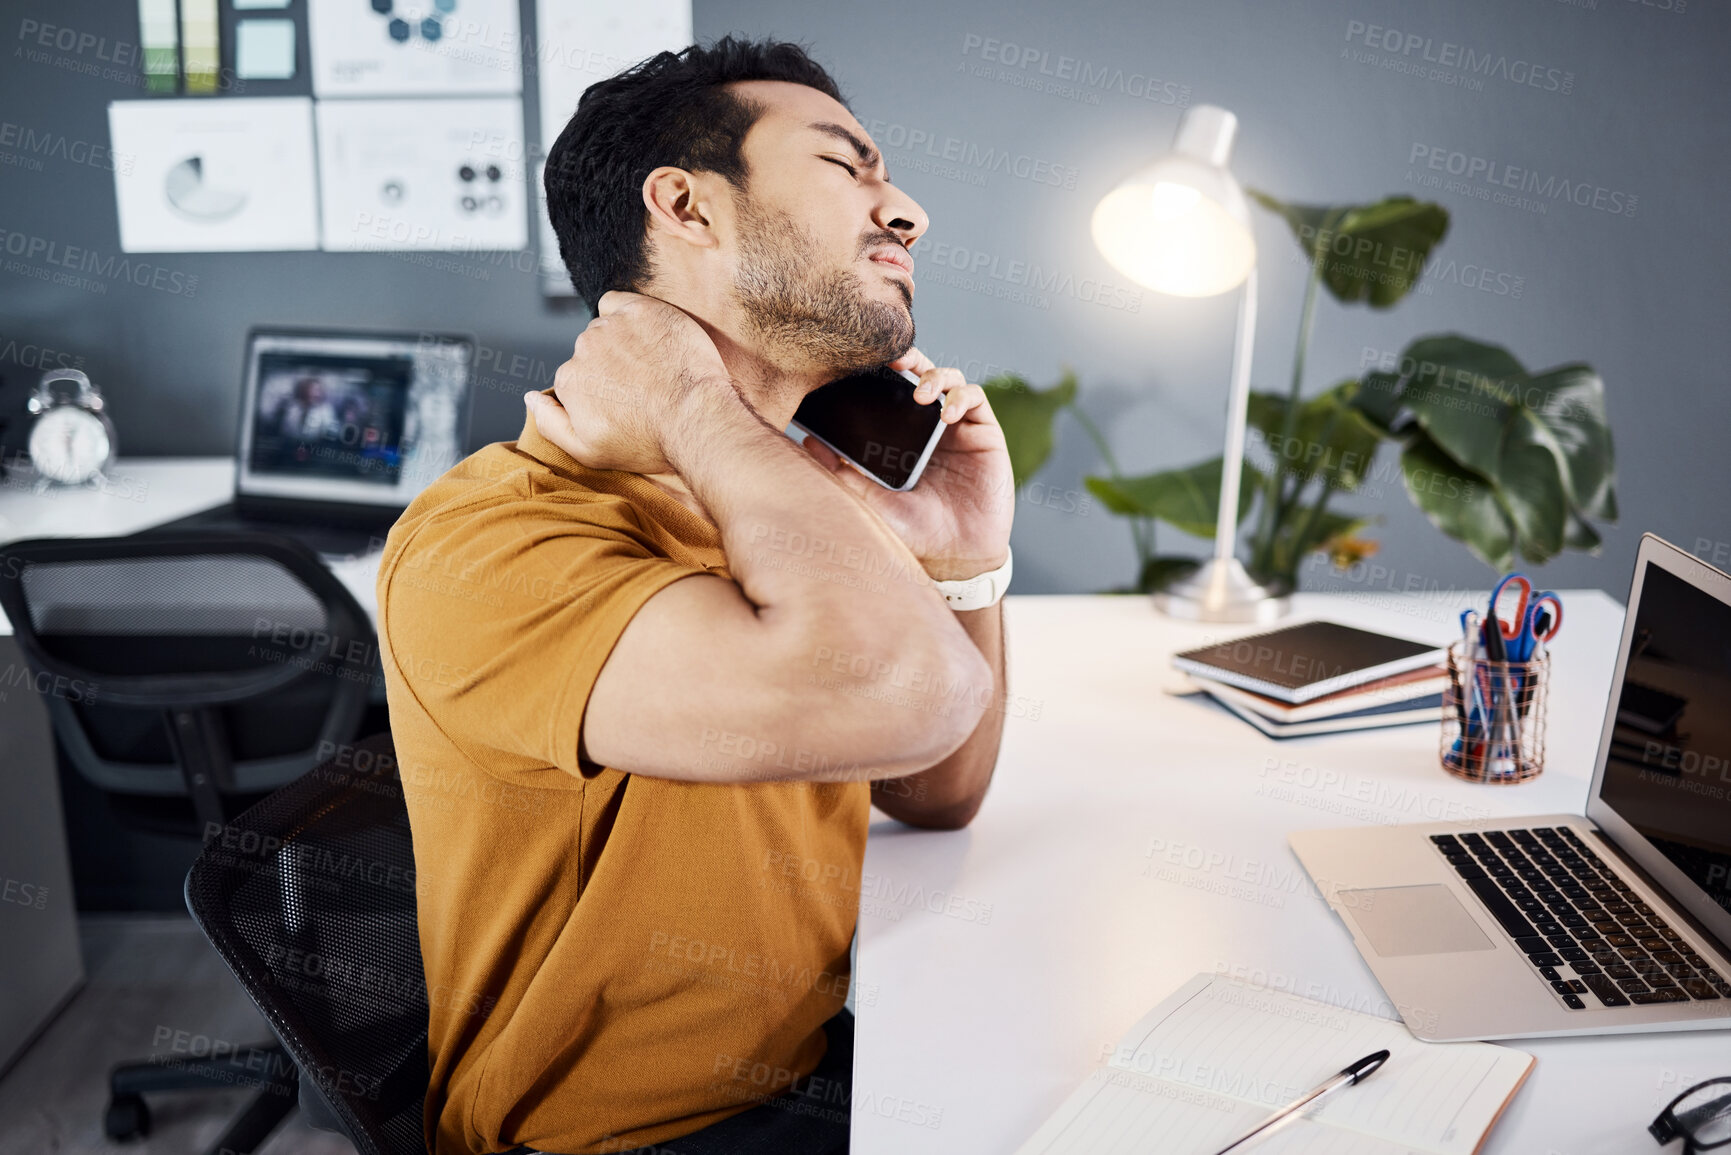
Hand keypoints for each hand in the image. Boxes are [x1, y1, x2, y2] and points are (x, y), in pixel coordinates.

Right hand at [525, 290, 731, 473]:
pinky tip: (647, 334)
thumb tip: (530, 398)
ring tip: (654, 367)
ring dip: (624, 341)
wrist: (696, 420)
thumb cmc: (648, 441)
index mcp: (568, 381)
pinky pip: (620, 301)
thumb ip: (550, 424)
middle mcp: (583, 348)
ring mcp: (611, 326)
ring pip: (607, 328)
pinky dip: (628, 312)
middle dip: (612, 366)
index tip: (625, 403)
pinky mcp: (641, 309)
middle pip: (591, 351)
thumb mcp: (589, 451)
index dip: (601, 391)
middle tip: (644, 386)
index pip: (577, 378)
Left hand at [801, 348, 1013, 581]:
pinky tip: (946, 414)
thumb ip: (842, 472)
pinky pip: (974, 399)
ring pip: (950, 379)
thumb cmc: (914, 533)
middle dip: (909, 358)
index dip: (881, 372)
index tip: (861, 363)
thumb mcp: (871, 500)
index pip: (891, 392)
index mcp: (902, 437)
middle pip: (921, 374)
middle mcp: (929, 427)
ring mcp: (959, 429)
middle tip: (894, 358)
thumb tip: (806, 442)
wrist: (956, 558)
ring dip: (935, 376)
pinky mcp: (985, 434)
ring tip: (921, 394)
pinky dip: (960, 397)